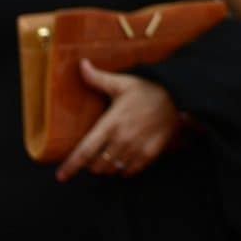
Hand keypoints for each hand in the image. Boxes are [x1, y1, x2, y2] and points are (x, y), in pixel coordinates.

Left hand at [57, 60, 180, 181]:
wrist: (179, 98)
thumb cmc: (148, 90)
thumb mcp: (122, 83)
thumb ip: (98, 78)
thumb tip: (80, 64)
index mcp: (111, 124)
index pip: (85, 151)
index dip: (71, 166)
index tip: (61, 176)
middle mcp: (122, 139)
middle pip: (97, 165)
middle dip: (91, 163)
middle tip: (93, 155)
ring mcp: (136, 148)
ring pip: (112, 169)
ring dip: (107, 167)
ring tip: (107, 158)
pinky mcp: (150, 154)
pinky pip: (130, 171)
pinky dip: (124, 170)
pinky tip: (124, 161)